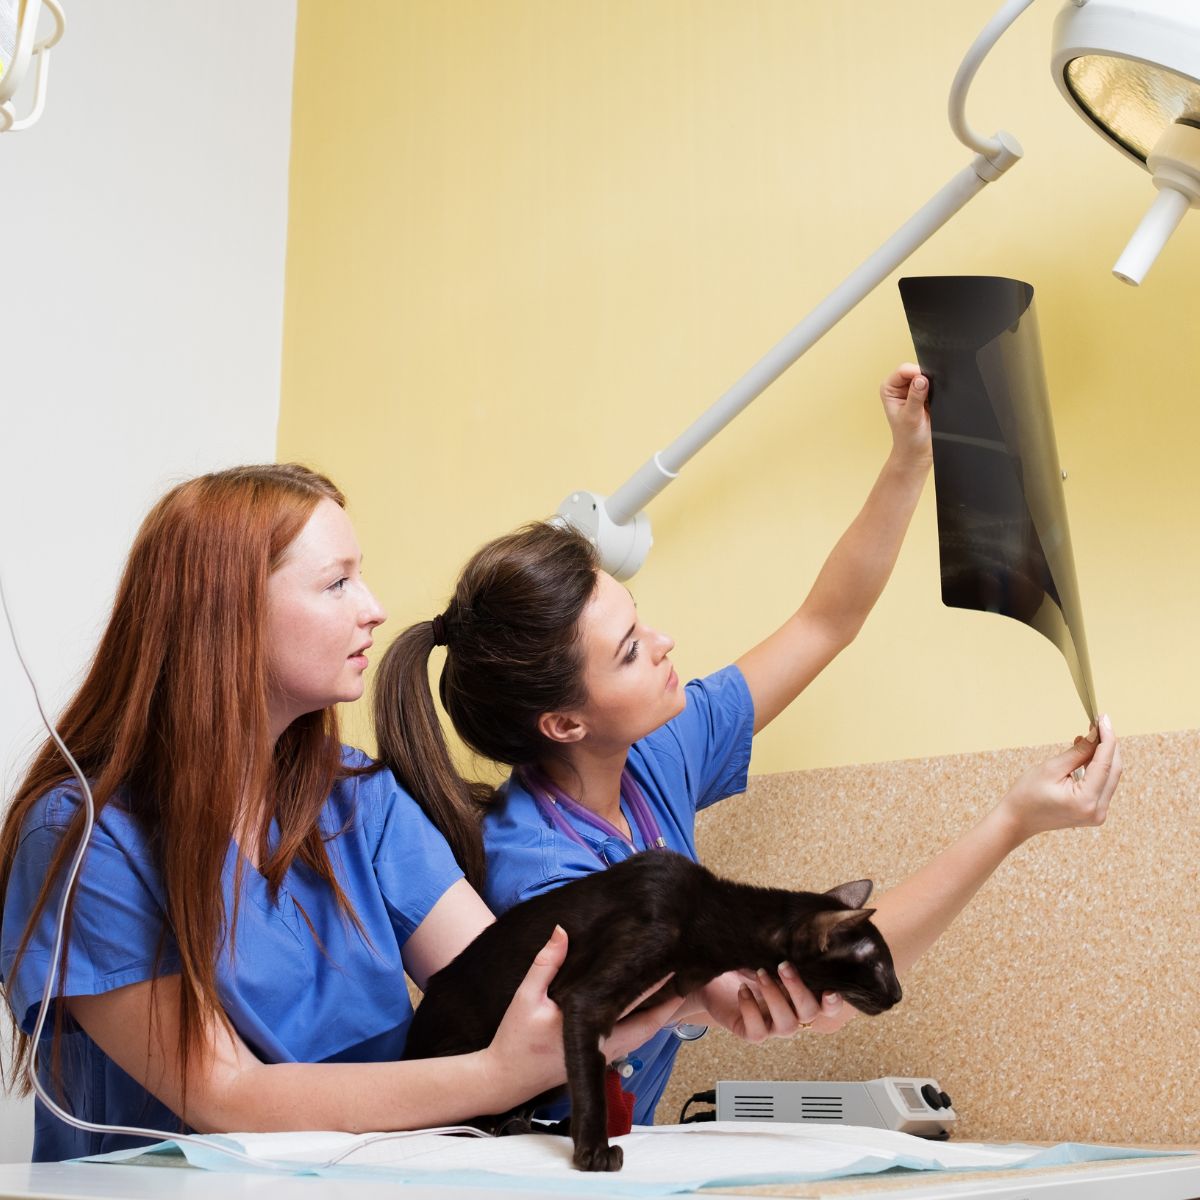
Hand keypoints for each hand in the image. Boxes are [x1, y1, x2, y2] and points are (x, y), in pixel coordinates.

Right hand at [481, 927, 679, 1103]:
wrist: (505, 1078)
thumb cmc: (515, 1039)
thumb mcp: (525, 997)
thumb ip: (545, 963)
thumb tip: (561, 931)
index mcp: (590, 1031)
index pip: (634, 1002)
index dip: (658, 981)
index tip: (674, 958)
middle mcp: (605, 1047)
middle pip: (651, 1022)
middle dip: (669, 996)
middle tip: (686, 967)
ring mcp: (605, 1055)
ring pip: (644, 1030)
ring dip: (659, 1007)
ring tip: (673, 979)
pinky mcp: (600, 1056)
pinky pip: (632, 1034)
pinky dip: (644, 1016)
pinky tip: (646, 999)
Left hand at [694, 968, 852, 1041]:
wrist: (714, 976)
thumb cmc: (747, 961)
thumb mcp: (766, 954)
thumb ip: (784, 953)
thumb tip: (796, 936)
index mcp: (803, 995)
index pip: (828, 1006)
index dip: (834, 1003)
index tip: (829, 990)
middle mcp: (793, 1014)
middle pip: (810, 1013)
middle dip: (798, 989)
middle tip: (783, 965)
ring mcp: (773, 1026)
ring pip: (788, 1025)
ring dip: (775, 998)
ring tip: (760, 973)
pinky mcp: (751, 1033)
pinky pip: (757, 1032)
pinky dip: (750, 1009)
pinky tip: (742, 990)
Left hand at [880, 363, 932, 470]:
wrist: (917, 451)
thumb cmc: (909, 437)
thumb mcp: (911, 417)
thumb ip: (915, 397)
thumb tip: (920, 379)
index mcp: (889, 389)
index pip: (903, 370)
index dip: (916, 373)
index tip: (926, 383)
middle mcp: (899, 387)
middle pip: (916, 370)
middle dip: (926, 379)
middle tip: (929, 396)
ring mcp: (912, 390)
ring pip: (927, 376)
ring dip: (933, 386)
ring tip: (931, 402)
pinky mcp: (925, 395)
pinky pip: (935, 385)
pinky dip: (938, 391)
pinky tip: (935, 402)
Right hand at [997, 714, 1120, 841]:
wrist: (1018, 820)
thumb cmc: (1027, 794)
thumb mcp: (1052, 768)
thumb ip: (1078, 752)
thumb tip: (1096, 734)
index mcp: (1086, 801)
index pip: (1105, 764)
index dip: (1107, 738)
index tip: (1103, 718)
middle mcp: (1098, 811)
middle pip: (1114, 770)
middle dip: (1108, 745)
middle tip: (1099, 723)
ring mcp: (1099, 814)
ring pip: (1111, 776)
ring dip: (1103, 755)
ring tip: (1089, 736)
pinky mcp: (1095, 812)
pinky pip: (1103, 784)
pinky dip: (1098, 767)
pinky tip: (1086, 754)